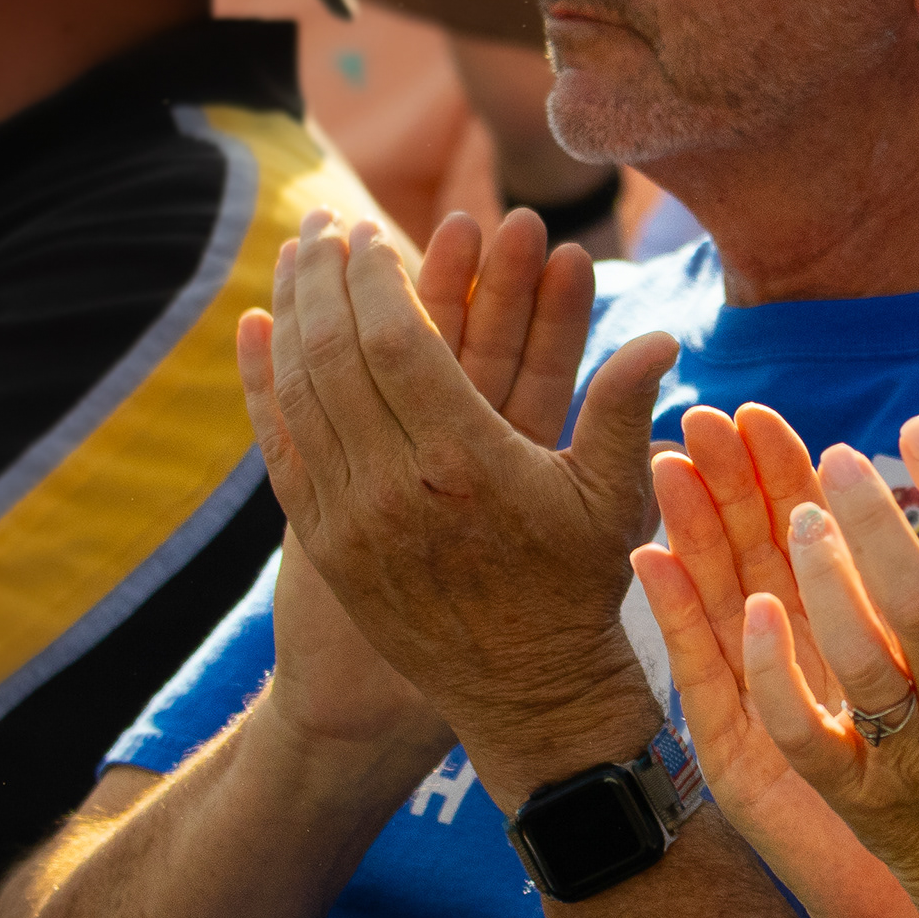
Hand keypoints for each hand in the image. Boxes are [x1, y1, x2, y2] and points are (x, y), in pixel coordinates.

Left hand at [236, 211, 678, 786]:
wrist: (523, 692)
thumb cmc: (576, 588)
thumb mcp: (610, 499)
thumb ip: (624, 409)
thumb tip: (661, 335)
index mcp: (465, 464)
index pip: (399, 343)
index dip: (380, 280)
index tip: (373, 234)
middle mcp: (394, 490)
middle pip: (337, 357)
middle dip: (327, 281)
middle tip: (325, 225)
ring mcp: (350, 520)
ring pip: (301, 394)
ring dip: (293, 316)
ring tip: (295, 255)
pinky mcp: (324, 543)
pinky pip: (280, 446)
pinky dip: (262, 384)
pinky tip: (257, 328)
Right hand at [632, 404, 918, 917]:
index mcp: (842, 630)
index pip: (801, 535)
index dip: (777, 473)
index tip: (759, 411)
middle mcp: (795, 661)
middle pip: (749, 552)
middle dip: (726, 482)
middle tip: (699, 415)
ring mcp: (763, 704)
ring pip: (716, 599)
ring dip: (687, 529)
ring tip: (664, 466)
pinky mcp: (744, 757)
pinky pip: (699, 679)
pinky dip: (677, 619)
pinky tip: (654, 564)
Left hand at [732, 420, 918, 917]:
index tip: (917, 429)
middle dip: (874, 528)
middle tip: (836, 456)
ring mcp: (915, 756)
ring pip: (864, 667)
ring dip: (825, 588)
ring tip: (796, 518)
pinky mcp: (860, 799)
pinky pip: (808, 737)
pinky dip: (776, 676)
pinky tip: (752, 611)